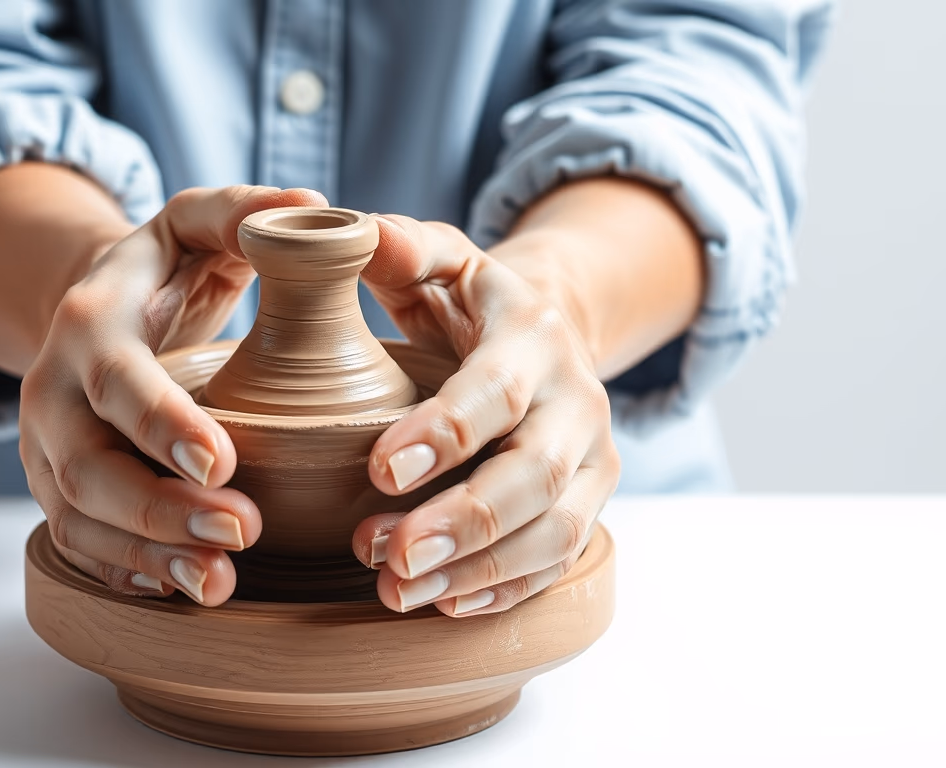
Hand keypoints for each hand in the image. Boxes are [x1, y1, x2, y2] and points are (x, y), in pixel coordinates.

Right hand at [19, 185, 326, 605]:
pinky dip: (125, 572)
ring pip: (79, 517)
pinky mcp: (56, 488)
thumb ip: (243, 213)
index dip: (161, 422)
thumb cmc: (161, 270)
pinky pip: (79, 542)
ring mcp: (47, 447)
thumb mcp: (193, 224)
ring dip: (146, 555)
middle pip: (89, 466)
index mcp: (90, 322)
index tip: (225, 460)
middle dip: (160, 508)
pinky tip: (178, 591)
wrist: (93, 311)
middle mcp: (52, 390)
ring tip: (219, 584)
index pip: (116, 378)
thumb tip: (313, 208)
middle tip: (240, 531)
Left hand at [351, 215, 620, 616]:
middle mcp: (577, 403)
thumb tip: (353, 231)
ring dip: (479, 572)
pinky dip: (504, 593)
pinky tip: (442, 607)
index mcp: (535, 338)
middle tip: (390, 556)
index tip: (378, 470)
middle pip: (536, 476)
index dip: (443, 434)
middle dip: (465, 521)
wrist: (552, 333)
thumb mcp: (443, 258)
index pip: (496, 392)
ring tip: (398, 592)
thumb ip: (400, 246)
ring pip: (554, 533)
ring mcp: (592, 462)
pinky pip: (557, 563)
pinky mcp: (590, 506)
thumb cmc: (473, 303)